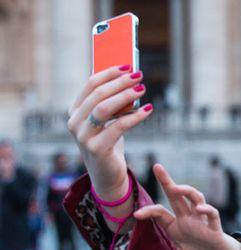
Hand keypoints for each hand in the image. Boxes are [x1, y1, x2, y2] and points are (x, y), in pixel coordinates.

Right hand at [67, 65, 153, 198]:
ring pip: (105, 108)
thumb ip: (112, 103)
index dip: (109, 73)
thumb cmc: (109, 143)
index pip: (90, 85)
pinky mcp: (97, 149)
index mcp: (75, 111)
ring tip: (142, 89)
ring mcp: (83, 136)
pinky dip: (135, 116)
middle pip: (98, 94)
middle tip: (139, 76)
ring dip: (126, 96)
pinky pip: (118, 127)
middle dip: (120, 82)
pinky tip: (148, 110)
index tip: (128, 65)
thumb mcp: (108, 122)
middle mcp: (74, 122)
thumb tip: (129, 79)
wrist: (107, 175)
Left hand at [133, 164, 240, 249]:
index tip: (136, 215)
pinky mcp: (215, 227)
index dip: (148, 212)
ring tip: (177, 186)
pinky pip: (211, 214)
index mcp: (177, 227)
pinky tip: (199, 208)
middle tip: (157, 166)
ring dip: (186, 191)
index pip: (160, 214)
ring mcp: (202, 221)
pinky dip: (206, 209)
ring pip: (195, 198)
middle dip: (167, 181)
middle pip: (176, 196)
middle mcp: (188, 220)